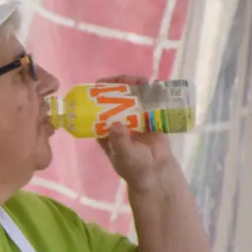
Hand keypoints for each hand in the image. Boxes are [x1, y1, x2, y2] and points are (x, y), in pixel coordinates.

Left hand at [95, 74, 177, 190]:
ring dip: (135, 85)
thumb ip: (120, 141)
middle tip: (129, 80)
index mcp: (103, 129)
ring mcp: (133, 116)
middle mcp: (116, 120)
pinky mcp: (149, 116)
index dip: (98, 93)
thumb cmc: (135, 167)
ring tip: (143, 81)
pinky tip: (154, 85)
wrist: (157, 171)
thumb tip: (116, 125)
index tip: (106, 84)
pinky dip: (150, 91)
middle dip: (119, 85)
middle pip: (114, 96)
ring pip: (131, 95)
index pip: (95, 107)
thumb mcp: (124, 155)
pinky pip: (148, 100)